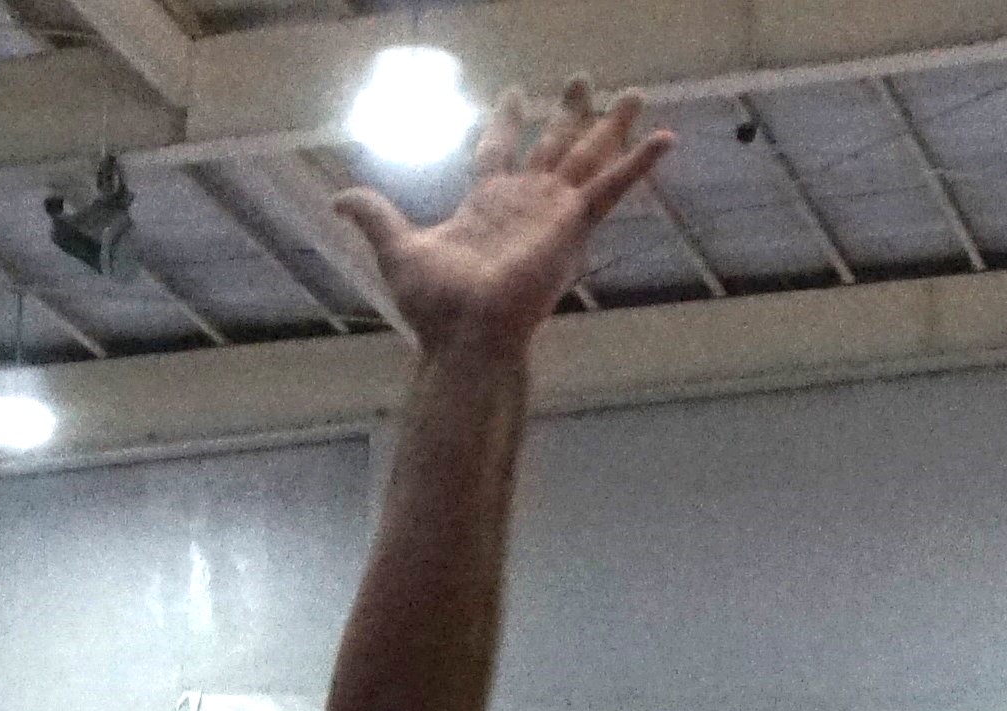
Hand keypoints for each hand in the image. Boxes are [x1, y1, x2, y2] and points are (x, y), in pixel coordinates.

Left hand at [332, 82, 674, 356]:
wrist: (465, 336)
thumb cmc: (434, 305)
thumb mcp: (396, 249)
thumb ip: (375, 216)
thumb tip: (340, 199)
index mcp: (485, 204)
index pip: (497, 150)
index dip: (506, 120)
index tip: (513, 94)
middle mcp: (523, 203)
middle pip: (550, 145)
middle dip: (565, 112)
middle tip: (580, 78)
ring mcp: (551, 212)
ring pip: (586, 156)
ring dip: (609, 125)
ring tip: (634, 94)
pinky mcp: (572, 224)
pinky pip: (612, 187)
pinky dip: (639, 163)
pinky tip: (667, 137)